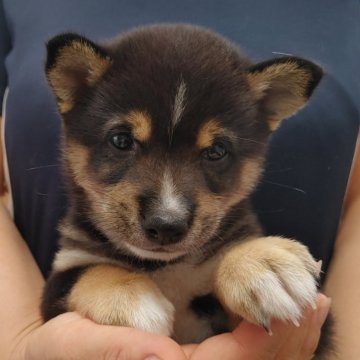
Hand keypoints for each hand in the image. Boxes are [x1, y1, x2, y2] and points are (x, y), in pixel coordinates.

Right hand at [12, 294, 328, 359]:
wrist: (57, 357)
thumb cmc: (58, 353)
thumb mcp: (68, 343)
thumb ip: (108, 348)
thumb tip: (160, 348)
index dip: (260, 346)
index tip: (283, 309)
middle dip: (288, 345)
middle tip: (314, 302)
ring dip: (290, 345)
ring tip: (311, 306)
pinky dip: (273, 345)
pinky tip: (284, 320)